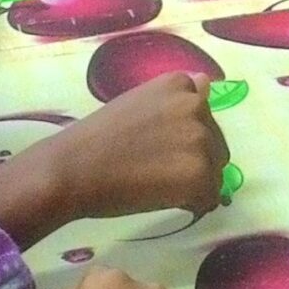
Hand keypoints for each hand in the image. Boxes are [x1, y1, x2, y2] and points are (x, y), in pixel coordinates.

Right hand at [48, 72, 229, 223]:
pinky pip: (210, 197)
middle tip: (154, 171)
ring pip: (215, 171)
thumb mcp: (136, 101)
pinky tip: (163, 200)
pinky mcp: (200, 174)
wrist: (72, 170)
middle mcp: (195, 106)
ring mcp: (200, 140)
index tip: (157, 146)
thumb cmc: (95, 139)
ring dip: (194, 183)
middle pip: (214, 142)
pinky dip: (193, 204)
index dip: (182, 136)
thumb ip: (174, 98)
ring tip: (157, 186)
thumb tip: (207, 84)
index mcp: (179, 85)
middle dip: (193, 160)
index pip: (202, 114)